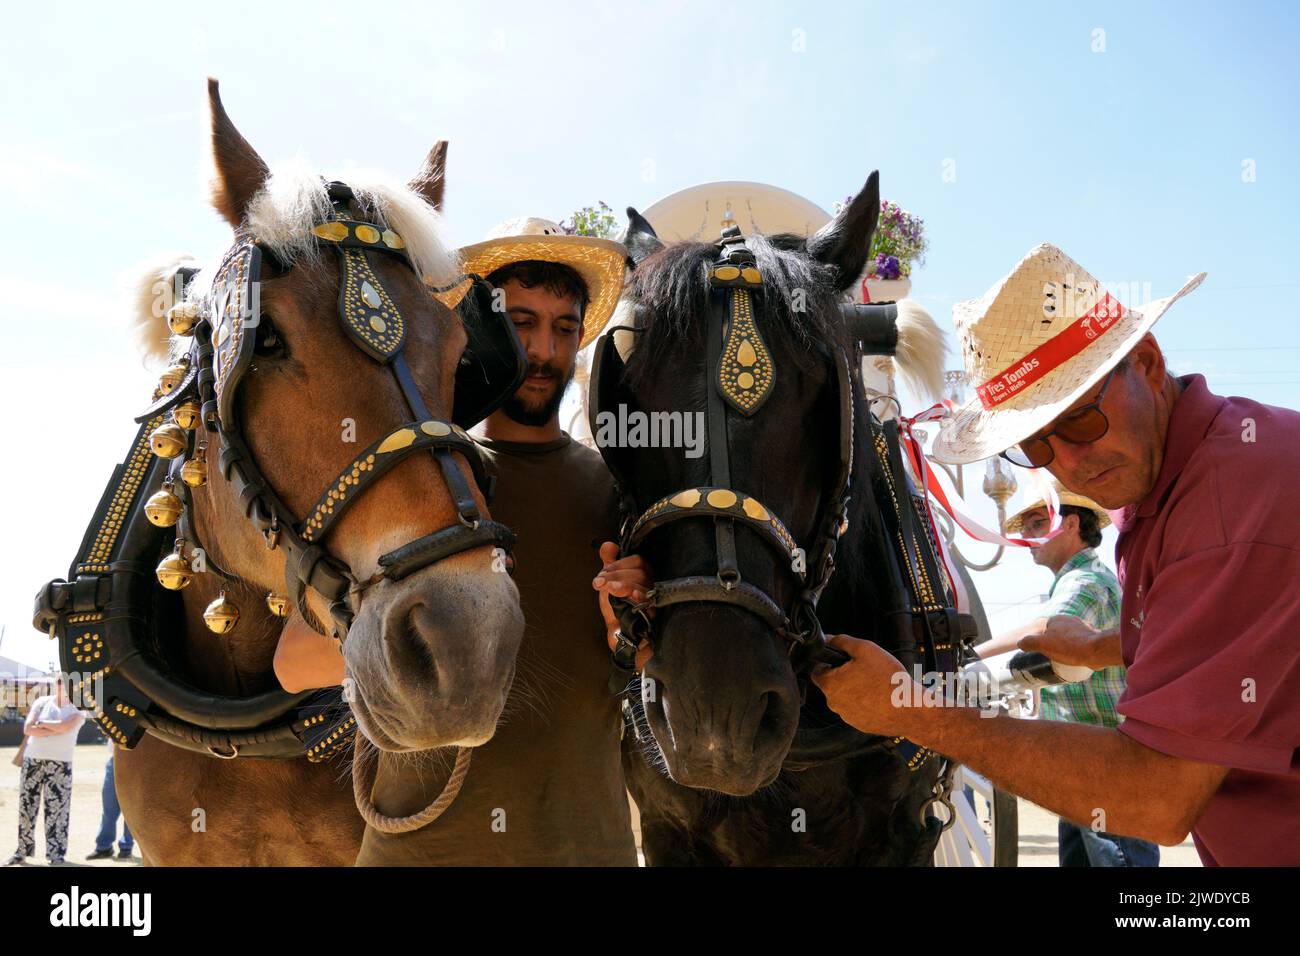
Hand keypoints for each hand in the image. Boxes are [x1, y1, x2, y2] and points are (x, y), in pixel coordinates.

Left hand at [594, 542, 653, 669]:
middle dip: (617, 573)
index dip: (618, 564)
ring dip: (623, 583)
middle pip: (640, 571)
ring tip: (609, 587)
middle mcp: (652, 584)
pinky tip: (630, 596)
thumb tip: (608, 545)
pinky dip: (639, 597)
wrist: (620, 636)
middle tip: (600, 582)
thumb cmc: (619, 609)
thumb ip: (608, 564)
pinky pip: (650, 603)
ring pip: (644, 584)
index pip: (637, 560)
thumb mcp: (609, 584)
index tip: (602, 573)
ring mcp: (654, 599)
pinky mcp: (654, 614)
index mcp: (644, 574)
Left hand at [810, 634, 918, 737]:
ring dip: (855, 690)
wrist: (909, 709)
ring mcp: (847, 716)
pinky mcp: (860, 725)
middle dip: (844, 676)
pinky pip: (858, 710)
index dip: (827, 662)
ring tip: (875, 683)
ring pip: (845, 698)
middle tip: (864, 669)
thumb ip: (842, 641)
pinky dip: (865, 703)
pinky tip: (880, 696)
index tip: (840, 660)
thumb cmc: (888, 679)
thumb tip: (829, 638)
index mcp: (831, 684)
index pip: (816, 671)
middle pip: (832, 684)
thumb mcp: (865, 649)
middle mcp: (834, 703)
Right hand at [1018, 615, 1104, 668]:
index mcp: (1057, 619)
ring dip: (1066, 648)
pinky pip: (1080, 644)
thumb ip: (1029, 642)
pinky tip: (1076, 659)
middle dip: (1054, 645)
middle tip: (1052, 658)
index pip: (1044, 630)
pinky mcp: (1092, 637)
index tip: (1042, 652)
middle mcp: (1070, 620)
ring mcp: (1083, 628)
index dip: (1042, 642)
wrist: (1097, 651)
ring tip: (1065, 661)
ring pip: (1069, 639)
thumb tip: (1021, 643)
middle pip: (1057, 634)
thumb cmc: (1069, 647)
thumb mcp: (1042, 644)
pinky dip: (1077, 650)